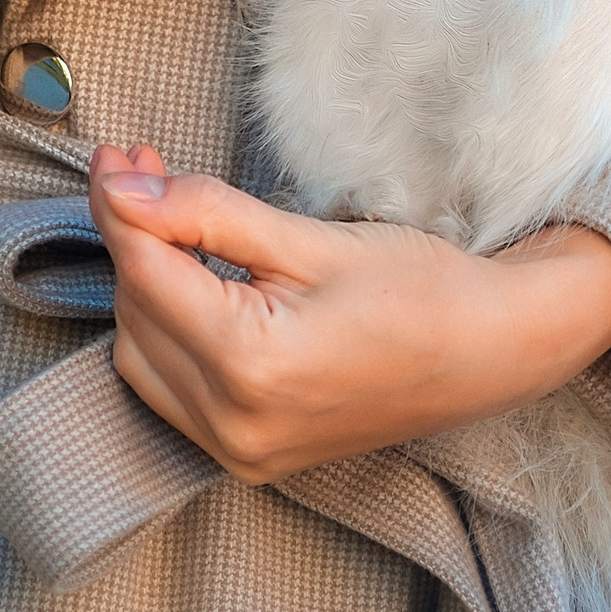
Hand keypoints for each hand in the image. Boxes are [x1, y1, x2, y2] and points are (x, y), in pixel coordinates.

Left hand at [87, 142, 610, 485]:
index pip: (147, 273)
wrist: (493, 351)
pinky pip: (173, 394)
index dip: (123, 203)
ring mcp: (243, 453)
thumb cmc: (419, 286)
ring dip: (144, 287)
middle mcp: (236, 427)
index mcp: (252, 368)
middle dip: (134, 237)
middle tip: (145, 169)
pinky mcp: (253, 457)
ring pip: (143, 359)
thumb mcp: (310, 238)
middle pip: (137, 315)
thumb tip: (123, 189)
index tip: (117, 154)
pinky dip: (166, 333)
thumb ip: (208, 215)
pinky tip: (190, 282)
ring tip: (170, 218)